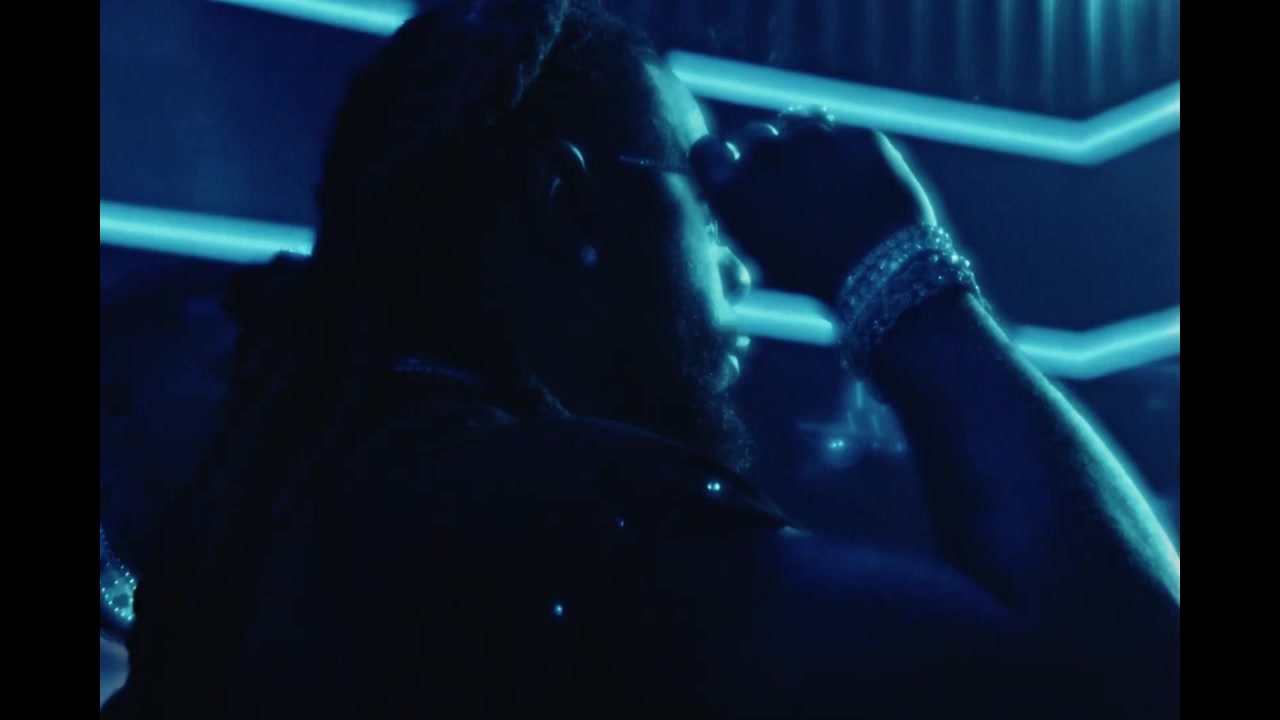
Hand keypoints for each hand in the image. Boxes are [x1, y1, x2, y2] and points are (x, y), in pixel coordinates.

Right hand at [691, 108, 936, 301]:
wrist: (882, 275)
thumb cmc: (813, 276)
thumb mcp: (761, 255)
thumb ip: (743, 217)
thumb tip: (739, 195)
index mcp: (733, 190)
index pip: (706, 152)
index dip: (720, 161)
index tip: (735, 172)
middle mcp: (767, 156)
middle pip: (756, 137)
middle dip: (767, 156)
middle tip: (790, 186)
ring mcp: (815, 141)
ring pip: (801, 128)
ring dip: (807, 149)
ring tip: (828, 186)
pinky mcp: (857, 137)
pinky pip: (844, 136)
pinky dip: (848, 155)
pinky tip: (860, 186)